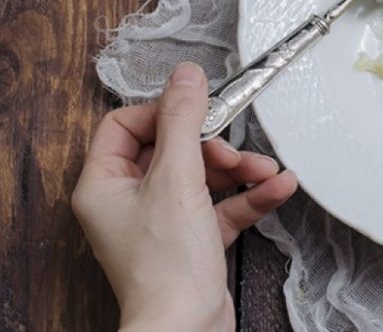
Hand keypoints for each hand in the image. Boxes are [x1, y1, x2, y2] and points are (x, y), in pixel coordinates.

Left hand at [71, 63, 297, 331]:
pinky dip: (249, 197)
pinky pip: (221, 207)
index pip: (125, 125)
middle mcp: (127, 202)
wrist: (187, 331)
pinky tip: (278, 188)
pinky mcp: (191, 242)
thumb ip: (183, 121)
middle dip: (214, 147)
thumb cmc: (166, 269)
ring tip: (266, 172)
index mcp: (104, 184)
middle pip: (172, 149)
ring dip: (239, 170)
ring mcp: (160, 223)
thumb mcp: (177, 179)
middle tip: (232, 153)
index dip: (163, 113)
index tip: (198, 110)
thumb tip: (186, 75)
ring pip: (202, 177)